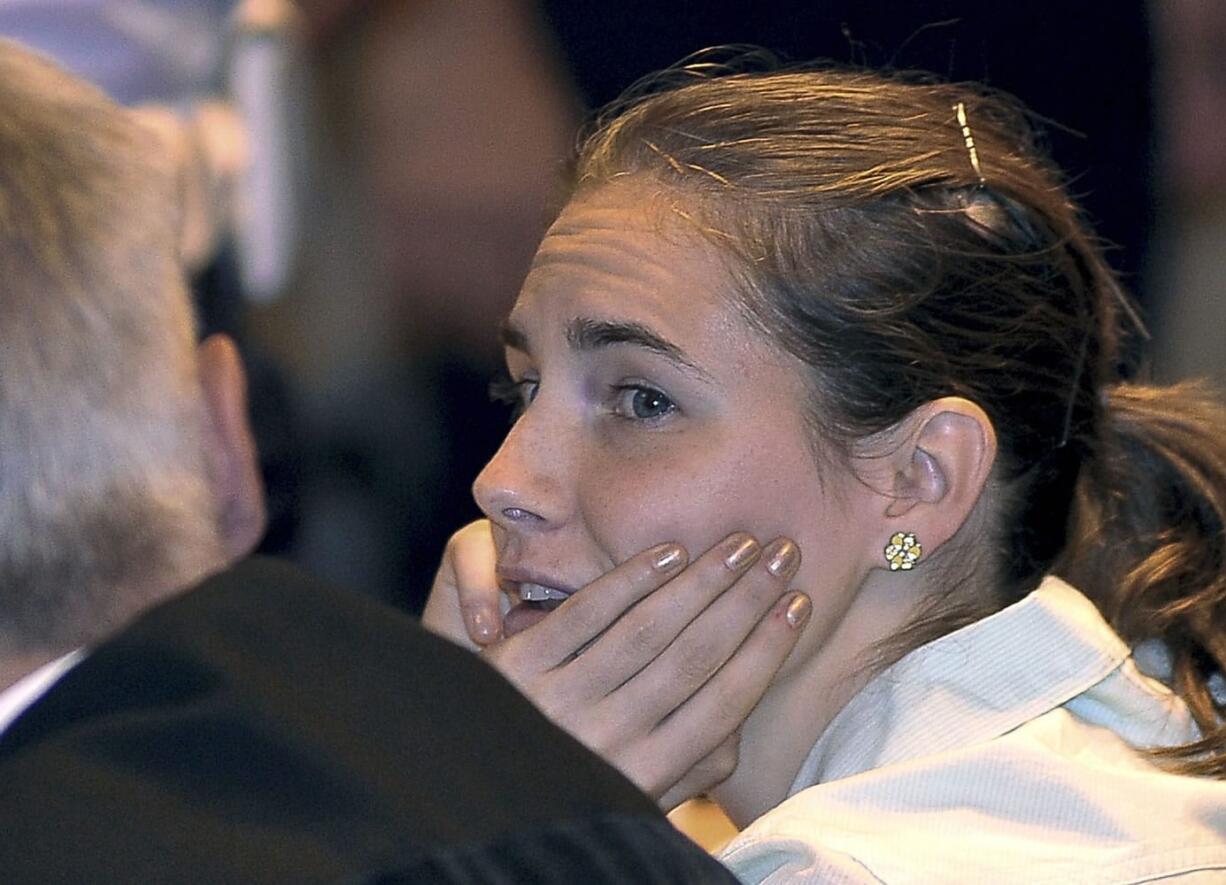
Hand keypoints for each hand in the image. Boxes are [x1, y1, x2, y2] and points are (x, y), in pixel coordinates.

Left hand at [427, 525, 810, 808]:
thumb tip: (741, 711)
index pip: (724, 704)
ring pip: (647, 629)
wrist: (472, 794)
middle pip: (695, 656)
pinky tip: (669, 553)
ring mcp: (560, 701)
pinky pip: (584, 615)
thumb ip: (693, 763)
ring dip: (702, 581)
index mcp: (646, 774)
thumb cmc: (571, 786)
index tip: (800, 603)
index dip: (767, 648)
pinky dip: (630, 581)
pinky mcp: (518, 667)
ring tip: (741, 544)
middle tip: (783, 552)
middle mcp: (609, 740)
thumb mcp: (639, 793)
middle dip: (747, 599)